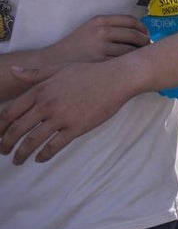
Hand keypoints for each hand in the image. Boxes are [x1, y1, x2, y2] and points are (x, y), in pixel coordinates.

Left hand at [0, 61, 137, 163]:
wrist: (116, 78)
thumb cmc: (89, 72)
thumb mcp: (59, 68)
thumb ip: (34, 73)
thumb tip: (12, 70)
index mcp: (40, 90)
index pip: (10, 113)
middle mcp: (46, 105)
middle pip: (17, 130)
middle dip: (6, 144)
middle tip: (3, 152)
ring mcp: (61, 117)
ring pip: (32, 141)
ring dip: (21, 154)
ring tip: (18, 160)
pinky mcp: (76, 128)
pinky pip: (54, 146)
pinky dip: (44, 155)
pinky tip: (40, 158)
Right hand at [47, 15, 149, 64]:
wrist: (53, 62)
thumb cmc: (75, 46)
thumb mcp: (89, 28)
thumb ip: (110, 27)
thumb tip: (139, 32)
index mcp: (100, 20)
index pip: (131, 20)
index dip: (142, 27)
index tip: (146, 33)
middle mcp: (101, 31)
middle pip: (134, 35)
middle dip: (145, 42)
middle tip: (148, 48)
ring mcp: (101, 47)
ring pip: (131, 50)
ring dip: (139, 54)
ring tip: (141, 58)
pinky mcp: (100, 62)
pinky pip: (122, 62)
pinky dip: (129, 64)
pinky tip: (130, 67)